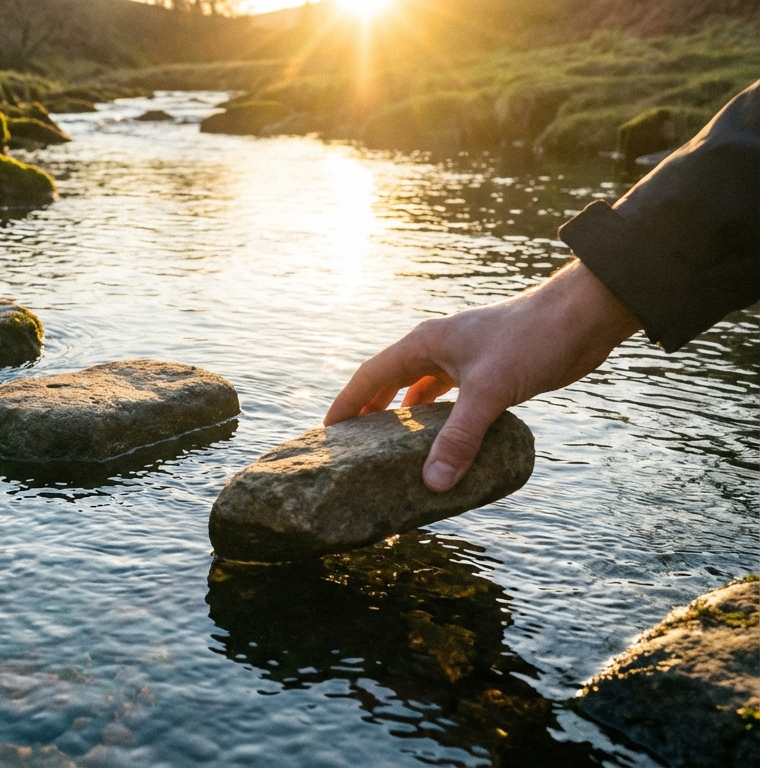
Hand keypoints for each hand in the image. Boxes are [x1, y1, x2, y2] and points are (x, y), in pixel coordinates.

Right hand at [324, 261, 641, 491]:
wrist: (583, 317)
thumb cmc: (532, 340)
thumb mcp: (490, 392)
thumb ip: (459, 438)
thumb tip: (434, 483)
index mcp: (423, 343)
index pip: (370, 376)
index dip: (347, 404)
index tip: (327, 433)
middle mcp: (437, 349)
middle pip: (390, 383)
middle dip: (371, 414)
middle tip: (354, 447)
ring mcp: (463, 360)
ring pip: (422, 392)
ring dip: (408, 419)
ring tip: (392, 451)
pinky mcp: (488, 372)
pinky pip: (452, 401)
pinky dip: (443, 422)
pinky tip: (444, 442)